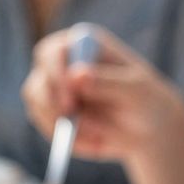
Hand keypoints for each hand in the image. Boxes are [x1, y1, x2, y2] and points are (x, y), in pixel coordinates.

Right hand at [22, 26, 176, 163]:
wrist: (147, 130)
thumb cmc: (145, 101)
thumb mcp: (135, 91)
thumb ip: (108, 82)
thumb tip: (76, 75)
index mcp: (83, 44)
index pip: (53, 52)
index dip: (55, 74)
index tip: (70, 99)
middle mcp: (62, 63)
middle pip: (38, 79)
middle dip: (50, 103)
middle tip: (71, 120)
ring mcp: (54, 89)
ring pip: (36, 104)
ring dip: (59, 122)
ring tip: (94, 133)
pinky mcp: (52, 113)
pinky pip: (46, 126)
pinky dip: (67, 138)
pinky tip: (94, 138)